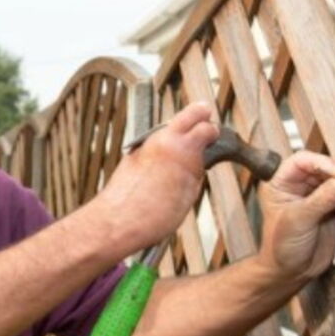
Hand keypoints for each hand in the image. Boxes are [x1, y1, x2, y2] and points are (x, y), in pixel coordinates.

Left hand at [96, 102, 218, 248]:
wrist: (117, 221)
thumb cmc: (151, 215)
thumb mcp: (189, 195)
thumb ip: (195, 171)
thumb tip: (198, 162)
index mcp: (183, 149)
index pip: (206, 127)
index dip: (214, 133)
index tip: (216, 137)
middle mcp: (162, 140)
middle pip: (188, 114)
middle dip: (199, 115)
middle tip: (206, 120)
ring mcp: (145, 145)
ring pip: (167, 128)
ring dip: (178, 134)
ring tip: (186, 149)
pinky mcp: (132, 154)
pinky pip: (152, 143)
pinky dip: (161, 147)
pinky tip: (165, 162)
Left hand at [257, 151, 334, 279]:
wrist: (290, 272)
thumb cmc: (281, 246)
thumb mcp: (298, 220)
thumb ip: (320, 200)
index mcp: (281, 183)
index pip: (302, 161)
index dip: (322, 162)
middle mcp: (299, 187)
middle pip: (325, 169)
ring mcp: (316, 198)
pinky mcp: (331, 211)